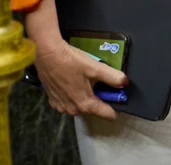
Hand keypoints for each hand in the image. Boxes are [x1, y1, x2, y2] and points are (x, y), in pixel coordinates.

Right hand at [24, 0, 125, 121]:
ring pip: (81, 105)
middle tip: (99, 81)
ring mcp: (61, 107)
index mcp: (85, 105)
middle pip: (94, 109)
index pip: (107, 114)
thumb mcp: (96, 68)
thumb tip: (124, 83)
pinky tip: (73, 81)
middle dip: (100, 97)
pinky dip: (74, 94)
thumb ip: (113, 77)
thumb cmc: (71, 61)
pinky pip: (70, 101)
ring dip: (86, 95)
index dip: (116, 107)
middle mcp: (73, 110)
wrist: (46, 55)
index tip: (119, 97)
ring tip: (85, 79)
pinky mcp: (53, 101)